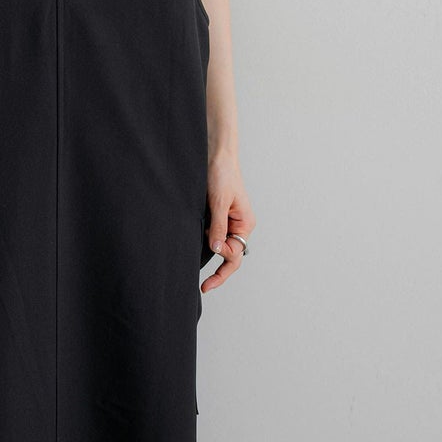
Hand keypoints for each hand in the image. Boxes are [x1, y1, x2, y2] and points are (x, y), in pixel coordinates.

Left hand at [201, 152, 255, 293]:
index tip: (208, 268)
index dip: (223, 263)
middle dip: (220, 272)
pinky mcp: (216, 215)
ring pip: (221, 246)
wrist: (216, 154)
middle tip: (205, 288)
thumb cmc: (222, 173)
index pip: (236, 254)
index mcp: (245, 224)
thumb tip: (217, 250)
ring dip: (211, 255)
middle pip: (231, 255)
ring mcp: (227, 221)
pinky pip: (213, 234)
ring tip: (198, 268)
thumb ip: (218, 227)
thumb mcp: (219, 202)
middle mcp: (238, 225)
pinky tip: (196, 247)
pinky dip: (206, 243)